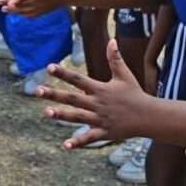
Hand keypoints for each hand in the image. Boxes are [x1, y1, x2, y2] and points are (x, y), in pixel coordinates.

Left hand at [33, 40, 153, 147]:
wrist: (149, 116)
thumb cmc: (135, 94)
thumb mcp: (124, 75)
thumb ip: (115, 59)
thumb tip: (113, 41)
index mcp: (100, 89)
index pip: (78, 79)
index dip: (63, 73)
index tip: (49, 67)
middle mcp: (98, 104)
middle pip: (73, 98)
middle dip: (54, 94)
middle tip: (37, 91)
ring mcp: (100, 119)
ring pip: (77, 117)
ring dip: (61, 115)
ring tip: (45, 112)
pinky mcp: (104, 132)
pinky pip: (89, 138)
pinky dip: (78, 142)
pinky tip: (65, 145)